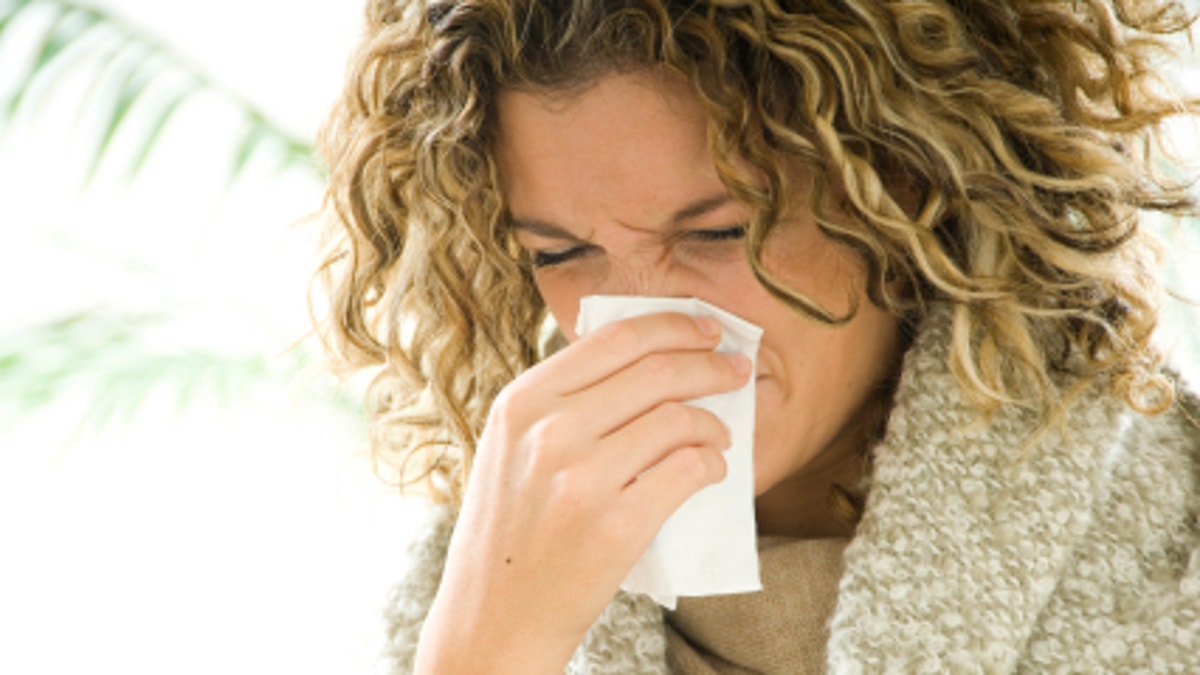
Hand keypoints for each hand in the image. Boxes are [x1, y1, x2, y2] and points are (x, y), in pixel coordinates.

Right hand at [414, 312, 750, 672]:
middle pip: (656, 371)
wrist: (492, 617)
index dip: (673, 326)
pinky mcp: (615, 526)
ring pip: (678, 418)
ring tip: (720, 433)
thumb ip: (561, 401)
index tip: (707, 330)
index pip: (615, 339)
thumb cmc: (511, 529)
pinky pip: (688, 469)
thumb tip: (644, 357)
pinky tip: (710, 468)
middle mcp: (548, 432)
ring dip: (714, 422)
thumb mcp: (510, 448)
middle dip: (710, 365)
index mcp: (522, 402)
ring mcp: (581, 478)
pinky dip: (712, 463)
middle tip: (735, 370)